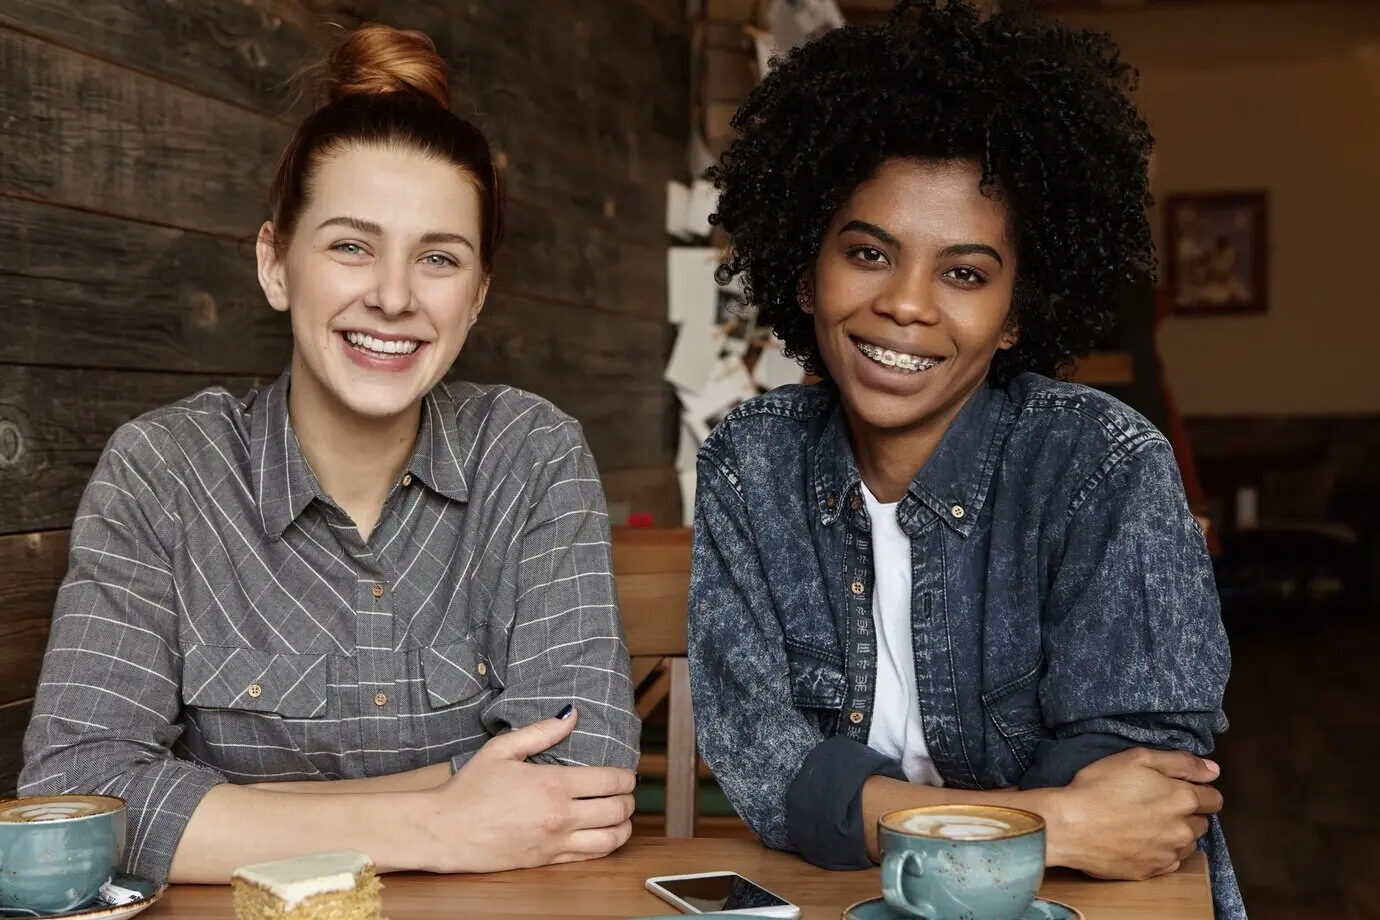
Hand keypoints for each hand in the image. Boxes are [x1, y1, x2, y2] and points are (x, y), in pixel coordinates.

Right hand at [409, 708, 636, 872]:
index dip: (627, 777)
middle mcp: (560, 815)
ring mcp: (555, 842)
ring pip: (611, 839)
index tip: (627, 774)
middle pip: (617, 810)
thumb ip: (541, 732)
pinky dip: (606, 846)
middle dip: (629, 800)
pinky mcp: (547, 861)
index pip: (610, 781)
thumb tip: (571, 714)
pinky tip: (602, 835)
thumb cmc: (469, 789)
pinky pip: (590, 857)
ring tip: (621, 816)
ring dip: (623, 826)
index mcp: (552, 784)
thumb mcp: (502, 749)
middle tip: (626, 792)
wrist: (444, 831)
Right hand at [1048, 748, 1222, 880]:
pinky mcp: (1151, 871)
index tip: (1176, 787)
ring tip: (1145, 822)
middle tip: (1155, 802)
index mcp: (1183, 799)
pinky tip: (1138, 839)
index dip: (1198, 790)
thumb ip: (1180, 762)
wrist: (1070, 825)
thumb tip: (1213, 770)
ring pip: (1187, 843)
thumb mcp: (1138, 758)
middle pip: (1202, 822)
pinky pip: (1168, 861)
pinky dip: (1160, 851)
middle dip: (1186, 812)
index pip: (1213, 798)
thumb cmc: (1099, 787)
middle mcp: (1183, 830)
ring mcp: (1167, 854)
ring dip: (1175, 833)